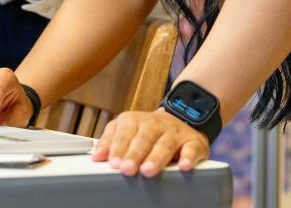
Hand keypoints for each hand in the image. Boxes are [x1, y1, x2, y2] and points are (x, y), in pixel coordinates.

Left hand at [92, 109, 209, 177]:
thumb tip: (97, 156)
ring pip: (165, 143)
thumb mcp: (128, 131)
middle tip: (127, 169)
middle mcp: (156, 123)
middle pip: (144, 137)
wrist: (182, 121)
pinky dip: (188, 157)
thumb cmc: (149, 132)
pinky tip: (183, 166)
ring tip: (147, 171)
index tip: (113, 163)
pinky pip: (192, 148)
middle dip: (134, 153)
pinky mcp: (193, 141)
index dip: (118, 147)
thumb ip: (112, 140)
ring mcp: (175, 131)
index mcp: (136, 119)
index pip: (125, 131)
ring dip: (156, 157)